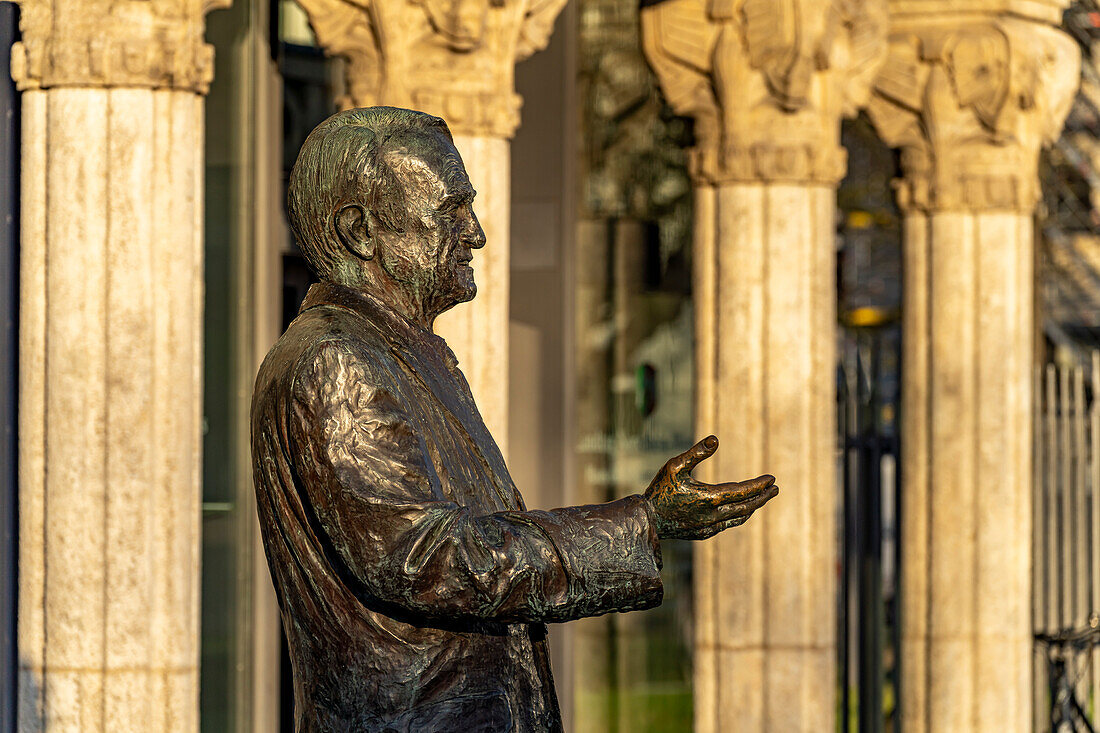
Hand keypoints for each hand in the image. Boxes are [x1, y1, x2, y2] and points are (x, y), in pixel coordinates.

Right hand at [643, 435, 777, 539]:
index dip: (759, 485)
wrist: (646, 519)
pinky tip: (740, 510)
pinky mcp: (704, 533)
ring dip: (753, 507)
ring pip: (739, 518)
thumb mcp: (675, 466)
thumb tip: (716, 439)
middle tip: (776, 488)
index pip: (743, 492)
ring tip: (762, 498)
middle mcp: (713, 516)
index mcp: (709, 498)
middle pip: (747, 506)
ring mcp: (709, 527)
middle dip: (763, 497)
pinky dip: (738, 515)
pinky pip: (727, 524)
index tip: (772, 478)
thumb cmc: (659, 488)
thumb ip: (696, 452)